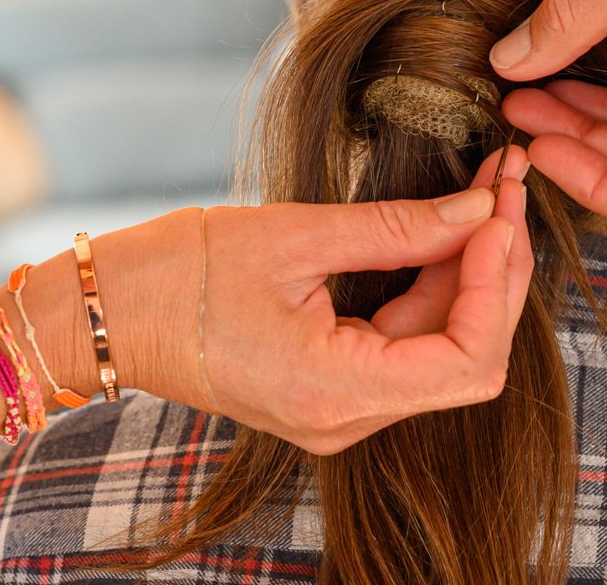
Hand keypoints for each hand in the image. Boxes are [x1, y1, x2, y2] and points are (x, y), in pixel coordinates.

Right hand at [77, 148, 532, 455]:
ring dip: (467, 274)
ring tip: (481, 193)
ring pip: (438, 349)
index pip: (468, 357)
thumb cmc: (179, 272)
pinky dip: (429, 289)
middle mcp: (346, 419)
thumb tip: (478, 207)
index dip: (499, 282)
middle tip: (503, 187)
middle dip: (494, 271)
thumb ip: (398, 227)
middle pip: (465, 357)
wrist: (102, 312)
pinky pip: (401, 344)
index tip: (499, 205)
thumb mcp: (295, 234)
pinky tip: (440, 231)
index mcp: (337, 391)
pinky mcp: (327, 387)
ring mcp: (338, 410)